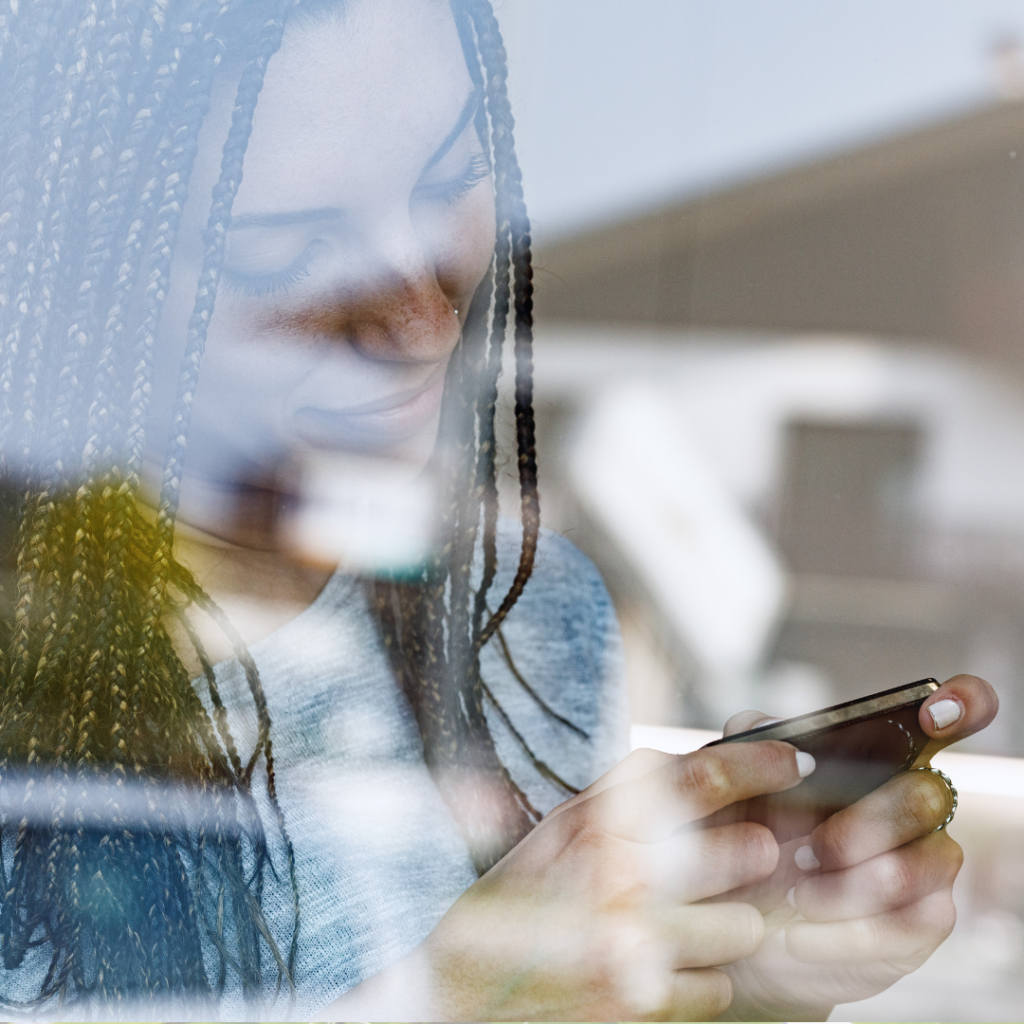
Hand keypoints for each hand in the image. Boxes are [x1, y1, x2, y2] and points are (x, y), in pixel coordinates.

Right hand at [319, 738, 811, 1020]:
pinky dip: (704, 979)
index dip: (760, 761)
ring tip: (697, 924)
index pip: (702, 774)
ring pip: (742, 926)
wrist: (465, 984)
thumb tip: (711, 771)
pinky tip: (668, 969)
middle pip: (742, 850)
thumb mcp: (567, 825)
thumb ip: (633, 799)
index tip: (797, 758)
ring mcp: (631, 940)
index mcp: (599, 815)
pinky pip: (717, 985)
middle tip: (754, 856)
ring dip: (729, 925)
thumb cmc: (523, 895)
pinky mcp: (639, 1001)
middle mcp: (619, 870)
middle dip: (752, 856)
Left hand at [715, 673, 997, 1021]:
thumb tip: (759, 727)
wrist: (734, 920)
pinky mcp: (923, 922)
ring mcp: (926, 861)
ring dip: (848, 887)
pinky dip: (844, 935)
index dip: (962, 702)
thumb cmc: (742, 837)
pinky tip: (798, 936)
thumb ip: (747, 745)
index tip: (933, 711)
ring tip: (793, 894)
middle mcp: (913, 801)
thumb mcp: (733, 785)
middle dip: (861, 827)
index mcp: (878, 755)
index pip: (952, 713)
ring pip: (918, 864)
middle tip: (805, 852)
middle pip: (924, 795)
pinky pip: (907, 926)